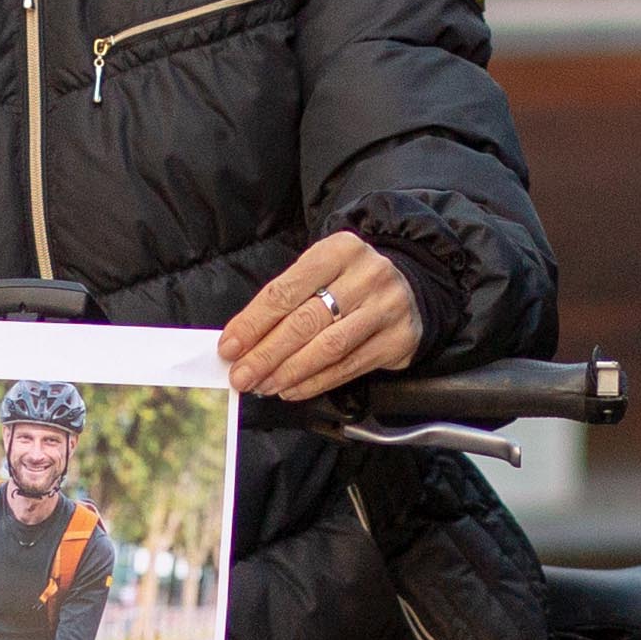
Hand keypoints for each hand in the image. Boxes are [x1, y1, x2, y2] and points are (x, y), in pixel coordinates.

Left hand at [218, 231, 421, 399]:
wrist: (411, 288)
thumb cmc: (350, 282)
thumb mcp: (320, 271)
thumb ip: (285, 299)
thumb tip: (241, 340)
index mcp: (339, 250)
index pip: (286, 290)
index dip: (253, 323)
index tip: (229, 347)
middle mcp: (367, 276)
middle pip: (305, 321)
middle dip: (266, 353)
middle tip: (242, 376)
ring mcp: (387, 308)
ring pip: (328, 348)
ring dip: (289, 371)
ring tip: (264, 385)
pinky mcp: (398, 340)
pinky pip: (348, 367)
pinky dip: (315, 382)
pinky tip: (292, 388)